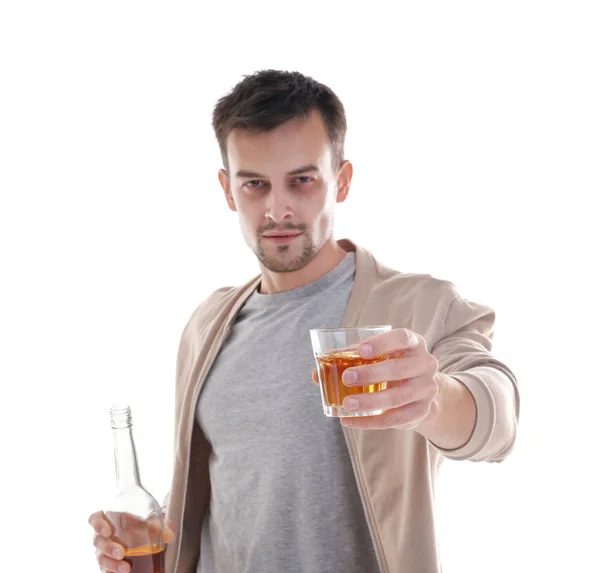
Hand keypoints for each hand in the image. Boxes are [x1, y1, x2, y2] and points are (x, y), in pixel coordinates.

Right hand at [89, 510, 175, 572]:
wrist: (144, 537)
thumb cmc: (142, 525)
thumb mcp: (151, 522)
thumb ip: (161, 526)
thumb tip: (170, 536)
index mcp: (110, 519)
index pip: (95, 519)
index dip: (97, 524)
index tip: (107, 530)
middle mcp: (104, 536)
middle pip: (97, 541)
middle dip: (108, 548)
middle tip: (122, 553)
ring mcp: (104, 551)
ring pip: (100, 558)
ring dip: (111, 564)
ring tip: (126, 568)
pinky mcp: (107, 565)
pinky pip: (104, 570)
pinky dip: (110, 572)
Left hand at [312, 328, 439, 430]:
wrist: (421, 393)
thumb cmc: (391, 367)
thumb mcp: (378, 358)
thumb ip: (351, 360)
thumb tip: (317, 373)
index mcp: (414, 344)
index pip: (403, 338)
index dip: (382, 343)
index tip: (361, 351)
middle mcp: (425, 364)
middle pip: (399, 368)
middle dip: (371, 374)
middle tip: (347, 378)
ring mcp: (426, 388)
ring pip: (397, 396)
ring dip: (370, 401)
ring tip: (347, 404)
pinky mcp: (422, 411)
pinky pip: (395, 419)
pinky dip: (370, 422)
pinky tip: (349, 421)